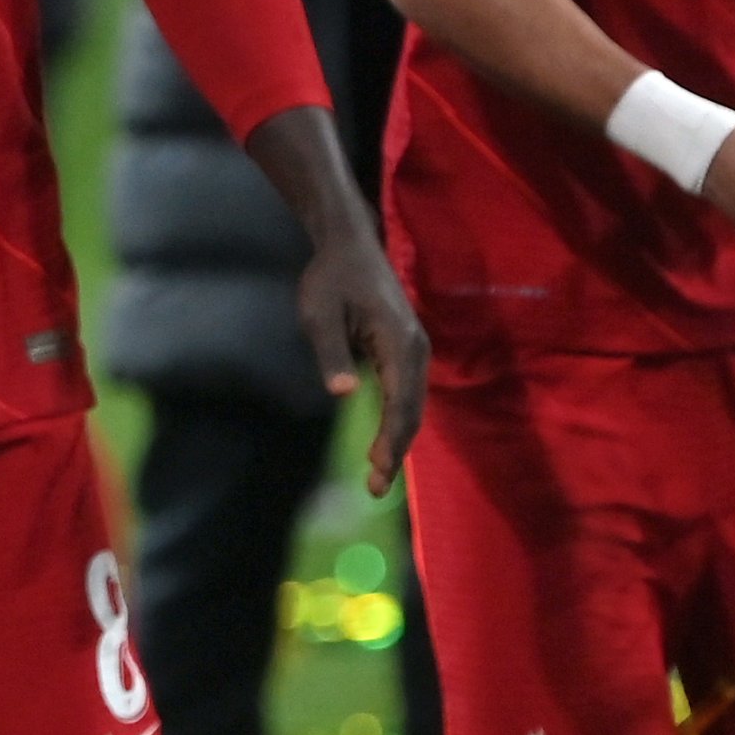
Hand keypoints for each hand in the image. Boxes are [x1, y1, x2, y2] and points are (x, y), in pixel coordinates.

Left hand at [296, 229, 428, 491]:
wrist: (348, 245)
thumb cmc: (330, 278)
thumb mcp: (320, 313)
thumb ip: (330, 352)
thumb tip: (341, 392)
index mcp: (399, 342)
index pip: (400, 402)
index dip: (391, 439)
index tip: (378, 469)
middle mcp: (415, 349)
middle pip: (411, 410)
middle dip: (395, 450)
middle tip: (375, 488)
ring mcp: (413, 350)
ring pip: (411, 404)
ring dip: (397, 439)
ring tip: (377, 474)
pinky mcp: (403, 350)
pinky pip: (405, 393)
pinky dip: (396, 421)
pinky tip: (383, 443)